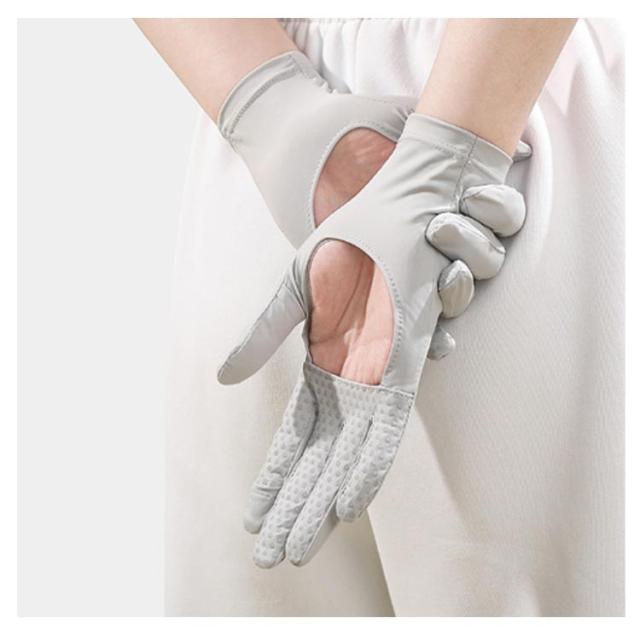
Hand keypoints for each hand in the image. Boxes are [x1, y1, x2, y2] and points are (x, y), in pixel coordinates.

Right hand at [219, 114, 527, 567]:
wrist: (404, 205)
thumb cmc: (351, 244)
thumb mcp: (292, 290)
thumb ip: (261, 337)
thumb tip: (222, 378)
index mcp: (322, 368)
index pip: (294, 439)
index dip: (274, 480)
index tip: (253, 520)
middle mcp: (350, 383)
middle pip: (318, 462)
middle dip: (294, 510)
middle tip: (271, 559)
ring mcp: (378, 376)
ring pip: (349, 457)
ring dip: (323, 504)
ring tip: (299, 549)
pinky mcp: (404, 363)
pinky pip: (386, 426)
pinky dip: (367, 465)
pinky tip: (347, 504)